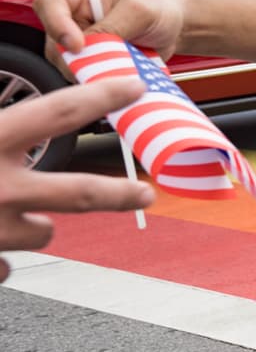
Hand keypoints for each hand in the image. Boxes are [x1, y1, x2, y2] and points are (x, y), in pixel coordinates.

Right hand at [0, 77, 154, 281]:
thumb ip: (2, 129)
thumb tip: (20, 120)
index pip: (59, 112)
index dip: (102, 97)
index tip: (134, 86)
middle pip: (81, 191)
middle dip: (120, 194)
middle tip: (146, 194)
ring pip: (43, 232)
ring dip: (38, 224)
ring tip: (13, 215)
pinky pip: (7, 264)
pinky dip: (3, 254)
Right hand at [34, 0, 184, 57]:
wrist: (176, 23)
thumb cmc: (160, 5)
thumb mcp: (142, 9)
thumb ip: (114, 26)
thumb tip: (89, 49)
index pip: (50, 2)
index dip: (58, 26)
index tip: (79, 45)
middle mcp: (73, 10)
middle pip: (52, 37)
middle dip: (75, 55)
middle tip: (102, 64)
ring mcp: (79, 34)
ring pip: (65, 59)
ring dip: (89, 68)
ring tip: (120, 65)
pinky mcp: (87, 55)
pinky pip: (81, 71)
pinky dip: (97, 76)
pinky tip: (118, 72)